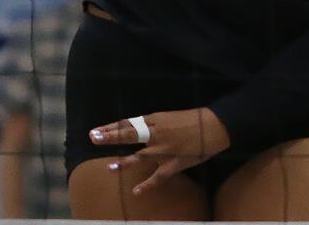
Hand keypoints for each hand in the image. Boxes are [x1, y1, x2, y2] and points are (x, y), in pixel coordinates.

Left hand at [90, 106, 229, 194]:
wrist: (214, 126)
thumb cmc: (192, 120)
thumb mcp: (168, 117)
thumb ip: (152, 124)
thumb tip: (136, 128)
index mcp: (155, 120)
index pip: (128, 123)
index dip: (111, 127)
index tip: (96, 130)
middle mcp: (157, 134)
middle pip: (129, 135)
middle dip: (111, 137)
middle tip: (94, 138)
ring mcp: (165, 149)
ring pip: (140, 156)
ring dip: (124, 162)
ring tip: (109, 167)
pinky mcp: (174, 163)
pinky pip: (159, 176)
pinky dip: (147, 184)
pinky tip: (136, 191)